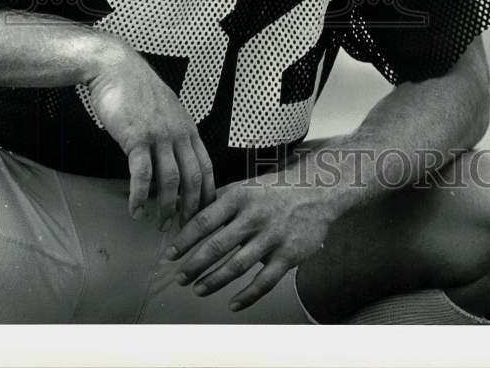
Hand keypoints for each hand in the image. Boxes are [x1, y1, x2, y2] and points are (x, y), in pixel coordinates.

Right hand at [86, 42, 214, 228]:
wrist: (117, 68)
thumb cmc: (138, 90)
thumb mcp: (167, 110)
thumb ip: (174, 133)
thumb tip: (175, 159)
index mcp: (188, 128)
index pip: (207, 166)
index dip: (207, 193)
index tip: (205, 213)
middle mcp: (179, 133)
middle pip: (194, 178)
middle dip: (191, 207)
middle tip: (186, 228)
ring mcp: (159, 136)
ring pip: (171, 180)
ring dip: (166, 207)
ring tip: (161, 224)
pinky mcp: (137, 138)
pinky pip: (142, 174)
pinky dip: (140, 196)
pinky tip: (135, 210)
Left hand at [166, 171, 337, 310]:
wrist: (319, 190)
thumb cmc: (276, 190)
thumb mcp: (247, 186)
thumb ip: (218, 199)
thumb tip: (185, 210)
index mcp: (241, 196)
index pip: (204, 220)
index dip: (184, 240)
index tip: (170, 255)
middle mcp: (255, 216)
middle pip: (217, 246)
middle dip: (194, 265)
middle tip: (180, 278)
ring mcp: (273, 236)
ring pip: (237, 266)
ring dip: (214, 281)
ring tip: (199, 289)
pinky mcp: (289, 254)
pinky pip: (264, 282)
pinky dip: (247, 296)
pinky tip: (233, 304)